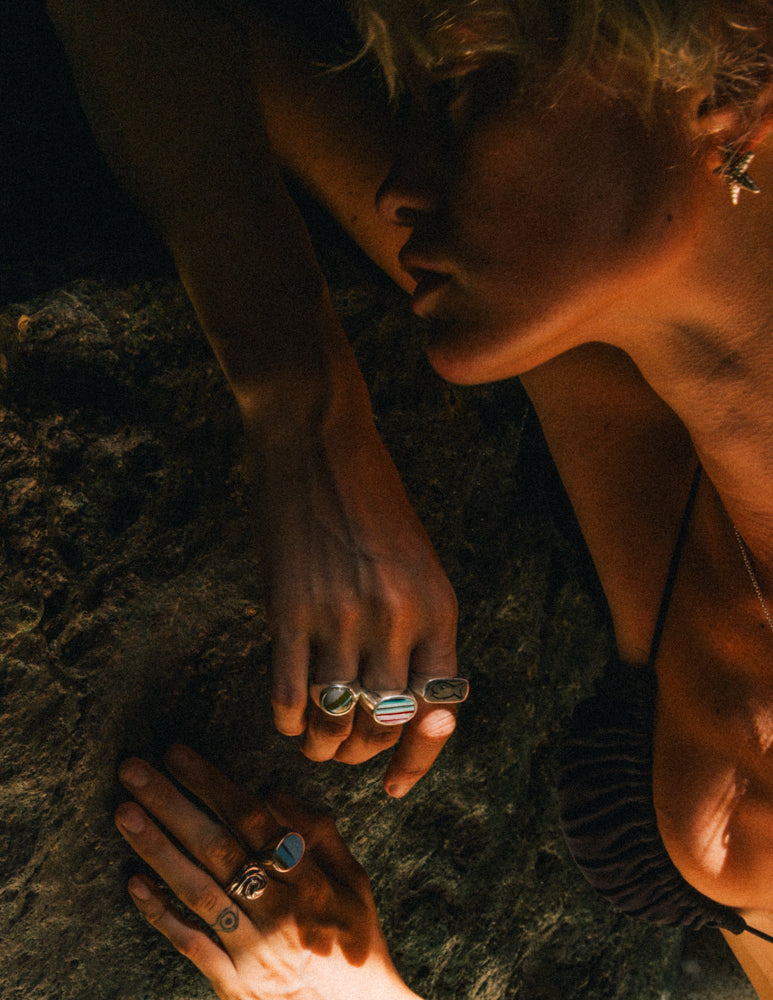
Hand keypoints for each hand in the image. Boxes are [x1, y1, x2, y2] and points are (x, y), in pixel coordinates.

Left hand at [115, 746, 422, 999]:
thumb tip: (274, 792)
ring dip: (156, 848)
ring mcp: (252, 948)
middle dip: (171, 803)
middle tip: (133, 769)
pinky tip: (133, 882)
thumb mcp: (356, 882)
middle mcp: (277, 909)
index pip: (252, 819)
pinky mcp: (233, 983)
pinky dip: (161, 913)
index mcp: (309, 878)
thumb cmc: (356, 943)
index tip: (178, 754)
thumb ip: (321, 834)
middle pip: (216, 846)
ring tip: (123, 812)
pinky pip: (191, 944)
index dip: (212, 784)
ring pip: (197, 889)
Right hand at [245, 388, 459, 797]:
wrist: (318, 436)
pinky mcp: (288, 608)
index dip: (417, 760)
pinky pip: (288, 693)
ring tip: (314, 744)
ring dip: (322, 745)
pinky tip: (286, 718)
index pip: (438, 712)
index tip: (395, 787)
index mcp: (439, 607)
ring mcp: (340, 615)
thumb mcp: (418, 559)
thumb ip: (418, 626)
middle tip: (345, 754)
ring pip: (334, 717)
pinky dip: (286, 719)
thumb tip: (400, 701)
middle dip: (363, 754)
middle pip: (382, 724)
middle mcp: (396, 619)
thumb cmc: (372, 495)